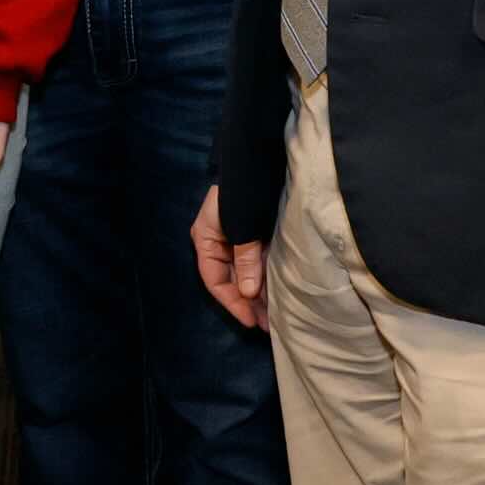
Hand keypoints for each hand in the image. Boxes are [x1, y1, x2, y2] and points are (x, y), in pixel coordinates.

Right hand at [191, 185, 266, 327]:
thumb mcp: (241, 227)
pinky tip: (278, 292)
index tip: (250, 321)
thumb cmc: (243, 191)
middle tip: (267, 325)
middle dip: (248, 303)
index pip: (215, 280)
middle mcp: (219, 243)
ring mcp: (237, 240)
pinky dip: (266, 277)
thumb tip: (249, 293)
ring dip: (259, 293)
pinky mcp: (255, 236)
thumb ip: (245, 259)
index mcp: (206, 239)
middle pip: (232, 280)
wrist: (257, 159)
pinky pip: (258, 263)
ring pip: (247, 274)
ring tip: (275, 314)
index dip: (232, 303)